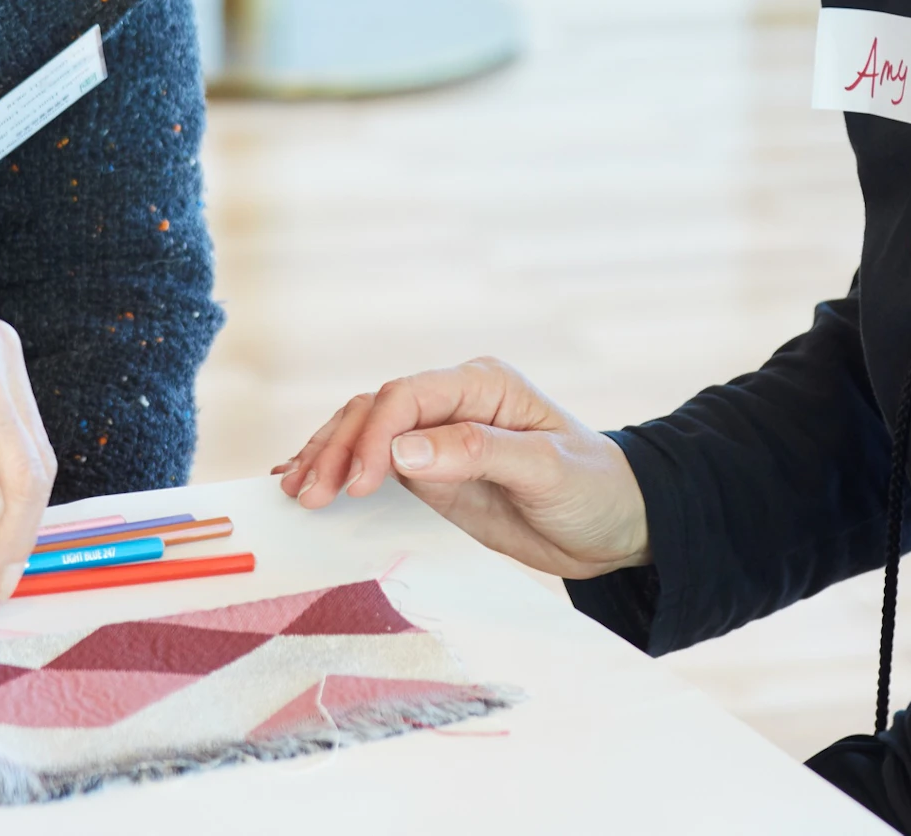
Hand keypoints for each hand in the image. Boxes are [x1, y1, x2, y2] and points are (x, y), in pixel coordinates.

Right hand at [273, 357, 649, 579]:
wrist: (616, 526)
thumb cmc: (594, 489)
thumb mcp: (546, 471)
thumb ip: (476, 453)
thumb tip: (402, 450)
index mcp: (482, 385)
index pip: (408, 395)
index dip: (376, 434)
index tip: (357, 482)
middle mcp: (452, 402)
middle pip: (375, 410)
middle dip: (337, 449)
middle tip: (309, 494)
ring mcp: (435, 436)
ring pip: (362, 432)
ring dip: (326, 458)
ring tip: (294, 491)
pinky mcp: (429, 472)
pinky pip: (372, 463)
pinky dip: (335, 469)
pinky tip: (300, 479)